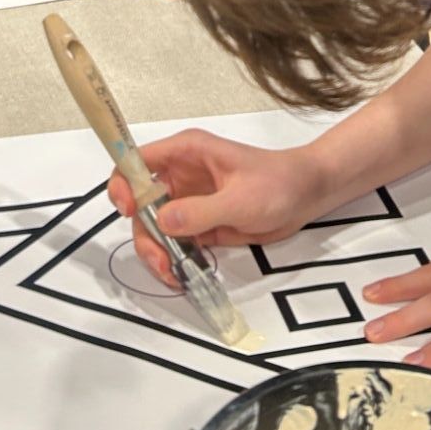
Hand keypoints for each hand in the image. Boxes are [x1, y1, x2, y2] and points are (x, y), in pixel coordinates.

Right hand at [108, 130, 328, 286]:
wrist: (306, 196)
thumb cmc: (276, 184)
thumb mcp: (240, 199)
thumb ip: (201, 211)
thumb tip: (162, 222)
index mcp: (186, 153)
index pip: (136, 161)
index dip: (124, 184)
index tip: (129, 211)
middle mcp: (180, 176)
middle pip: (140, 204)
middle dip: (144, 234)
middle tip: (161, 261)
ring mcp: (188, 201)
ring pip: (154, 228)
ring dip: (157, 252)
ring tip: (173, 275)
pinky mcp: (199, 224)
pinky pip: (174, 242)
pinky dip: (172, 260)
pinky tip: (181, 276)